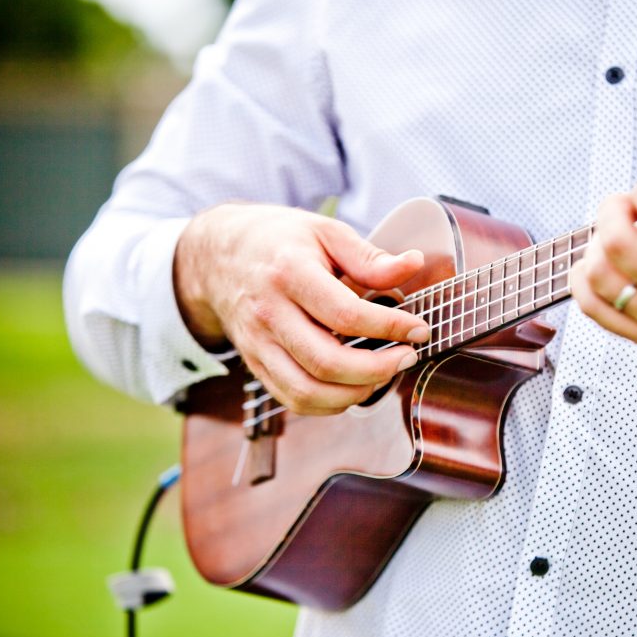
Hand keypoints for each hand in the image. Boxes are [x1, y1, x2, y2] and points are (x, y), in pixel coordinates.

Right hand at [174, 203, 429, 414]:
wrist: (217, 257)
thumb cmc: (279, 241)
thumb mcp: (325, 232)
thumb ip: (370, 257)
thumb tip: (414, 264)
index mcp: (289, 273)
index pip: (346, 314)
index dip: (390, 327)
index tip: (419, 329)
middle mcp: (269, 314)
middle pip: (326, 362)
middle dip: (378, 369)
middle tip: (407, 356)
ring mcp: (258, 345)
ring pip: (307, 391)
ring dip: (354, 394)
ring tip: (383, 374)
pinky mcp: (256, 365)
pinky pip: (293, 400)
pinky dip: (329, 404)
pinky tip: (353, 386)